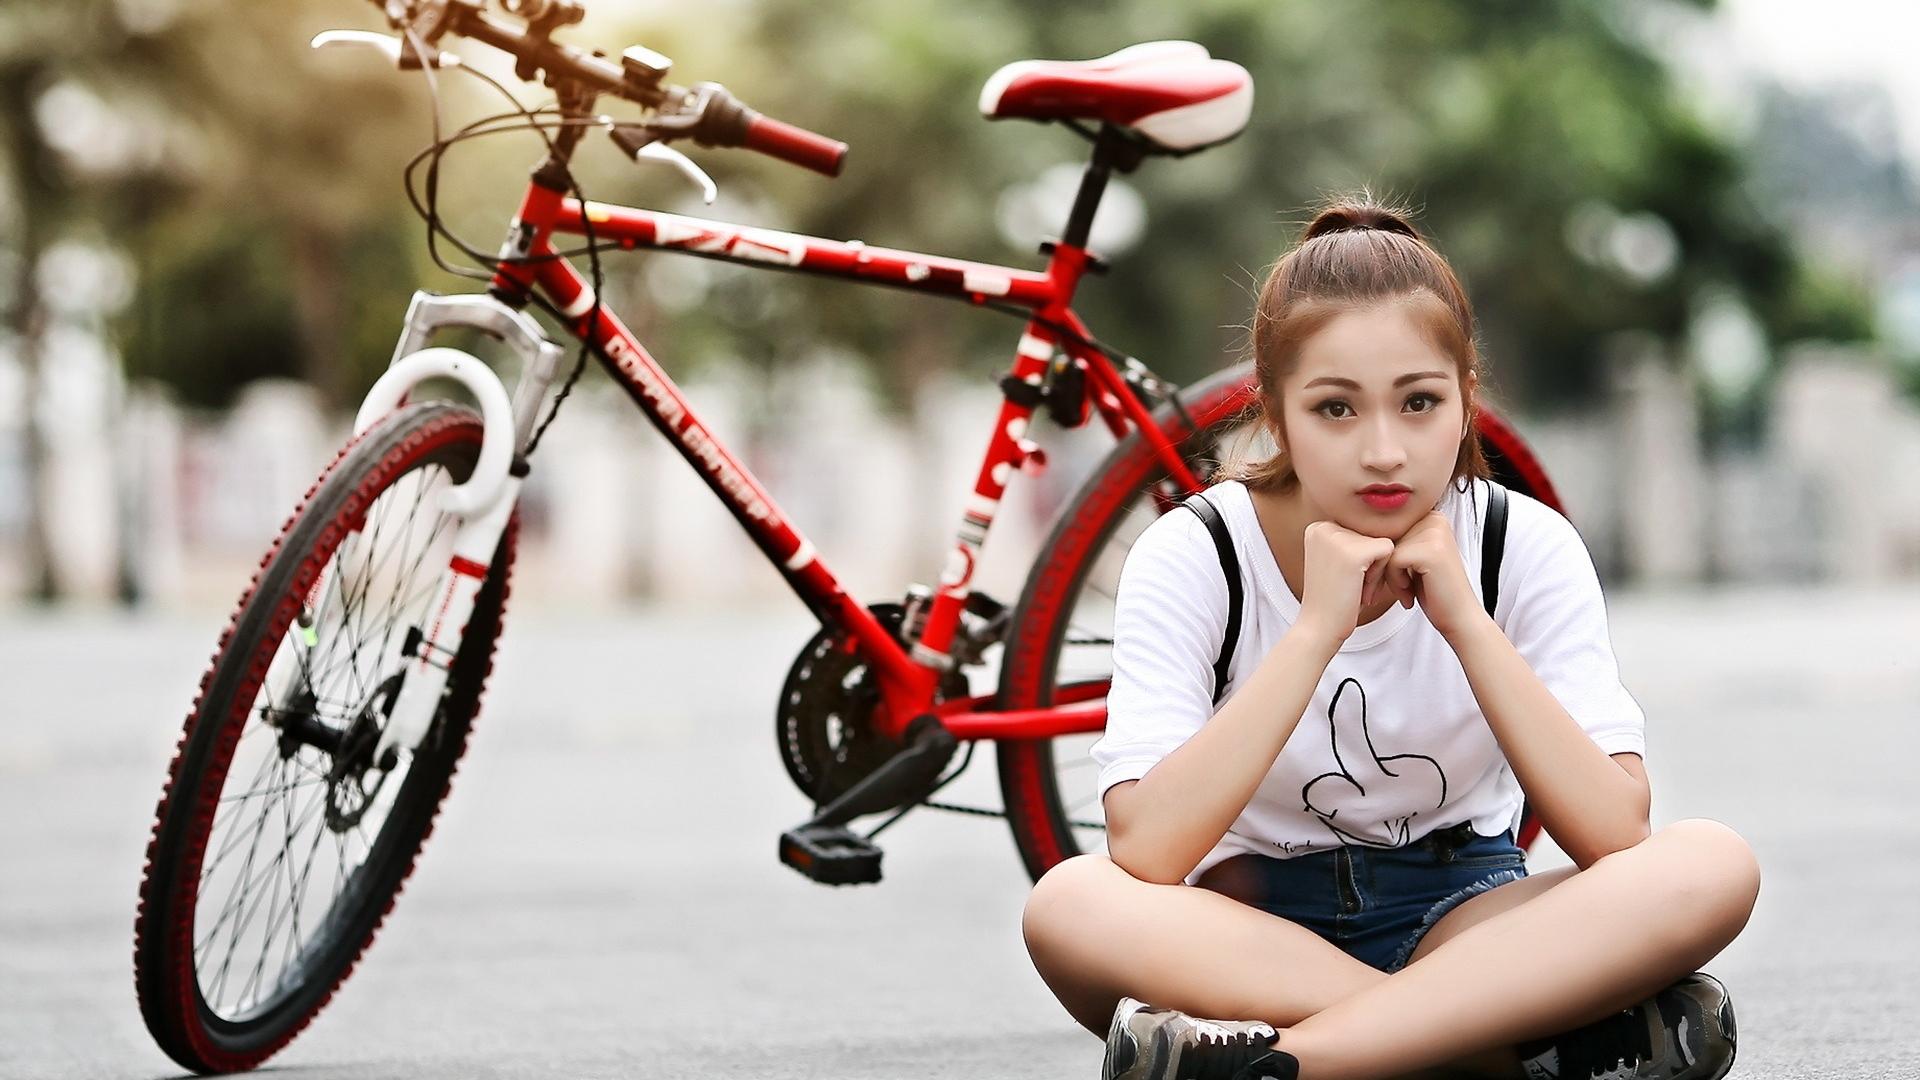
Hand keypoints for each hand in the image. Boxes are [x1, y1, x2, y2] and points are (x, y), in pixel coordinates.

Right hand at [1295, 519, 1396, 646]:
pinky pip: (1388, 550)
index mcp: (1318, 526)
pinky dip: (1380, 574)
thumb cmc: (1333, 599)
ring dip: (1375, 570)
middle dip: (1369, 563)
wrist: (1319, 627)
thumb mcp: (1335, 560)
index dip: (1360, 557)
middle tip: (1349, 586)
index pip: (1360, 530)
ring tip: (1354, 587)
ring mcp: (1338, 538)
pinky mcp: (1355, 552)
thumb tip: (1387, 520)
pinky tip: (1360, 589)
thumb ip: (1351, 538)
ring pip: (1381, 542)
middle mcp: (1324, 526)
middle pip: (1372, 534)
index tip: (1343, 577)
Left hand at [1367, 511, 1483, 640]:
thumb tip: (1360, 531)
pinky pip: (1393, 562)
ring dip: (1391, 578)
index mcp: (1430, 516)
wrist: (1459, 618)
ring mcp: (1434, 533)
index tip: (1392, 580)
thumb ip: (1397, 541)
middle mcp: (1434, 519)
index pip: (1388, 531)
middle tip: (1402, 590)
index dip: (1385, 559)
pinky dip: (1396, 584)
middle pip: (1386, 540)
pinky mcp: (1430, 550)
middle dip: (1386, 569)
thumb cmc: (1433, 592)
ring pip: (1387, 551)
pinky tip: (1410, 596)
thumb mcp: (1412, 559)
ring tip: (1407, 593)